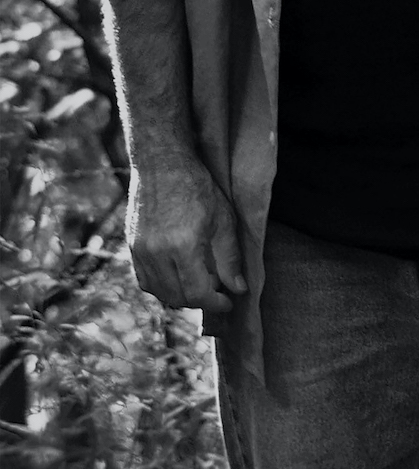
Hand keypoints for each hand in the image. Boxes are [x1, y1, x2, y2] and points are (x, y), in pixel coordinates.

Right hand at [125, 151, 246, 312]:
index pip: (197, 293)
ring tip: (200, 281)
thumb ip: (230, 259)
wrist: (163, 165)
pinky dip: (163, 286)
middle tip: (217, 289)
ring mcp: (139, 252)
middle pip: (177, 297)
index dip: (216, 303)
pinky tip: (179, 275)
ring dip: (181, 295)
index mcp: (183, 246)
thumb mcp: (224, 221)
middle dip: (200, 300)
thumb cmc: (199, 188)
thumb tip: (238, 289)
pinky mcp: (131, 248)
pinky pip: (145, 280)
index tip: (229, 301)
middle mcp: (156, 253)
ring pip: (159, 292)